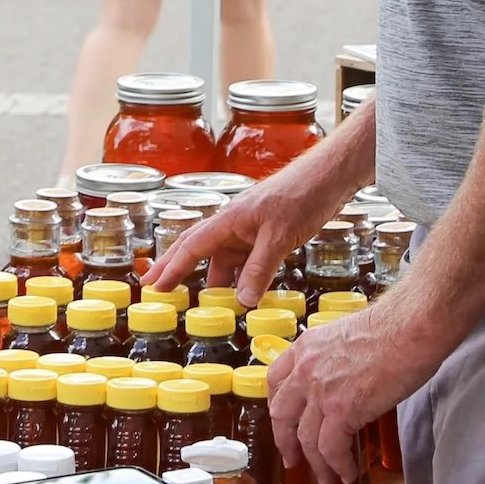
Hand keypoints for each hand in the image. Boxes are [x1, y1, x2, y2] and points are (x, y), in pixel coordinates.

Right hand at [143, 149, 350, 305]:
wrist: (329, 177)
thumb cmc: (303, 195)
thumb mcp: (280, 236)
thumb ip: (259, 269)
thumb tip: (243, 301)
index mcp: (228, 219)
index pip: (191, 246)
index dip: (172, 268)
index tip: (155, 286)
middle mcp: (233, 224)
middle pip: (196, 249)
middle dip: (175, 269)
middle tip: (155, 288)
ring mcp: (249, 230)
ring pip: (224, 259)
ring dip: (214, 281)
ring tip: (203, 305)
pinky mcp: (265, 235)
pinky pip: (246, 261)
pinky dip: (241, 278)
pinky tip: (244, 294)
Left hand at [268, 289, 449, 483]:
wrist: (410, 328)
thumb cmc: (392, 328)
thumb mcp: (345, 336)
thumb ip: (333, 358)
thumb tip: (342, 380)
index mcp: (304, 348)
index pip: (275, 381)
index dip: (278, 406)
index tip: (284, 421)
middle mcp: (304, 370)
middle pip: (282, 415)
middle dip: (285, 442)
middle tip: (293, 459)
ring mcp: (320, 392)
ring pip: (306, 439)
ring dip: (316, 463)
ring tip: (327, 478)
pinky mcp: (342, 410)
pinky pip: (332, 449)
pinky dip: (338, 465)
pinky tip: (348, 473)